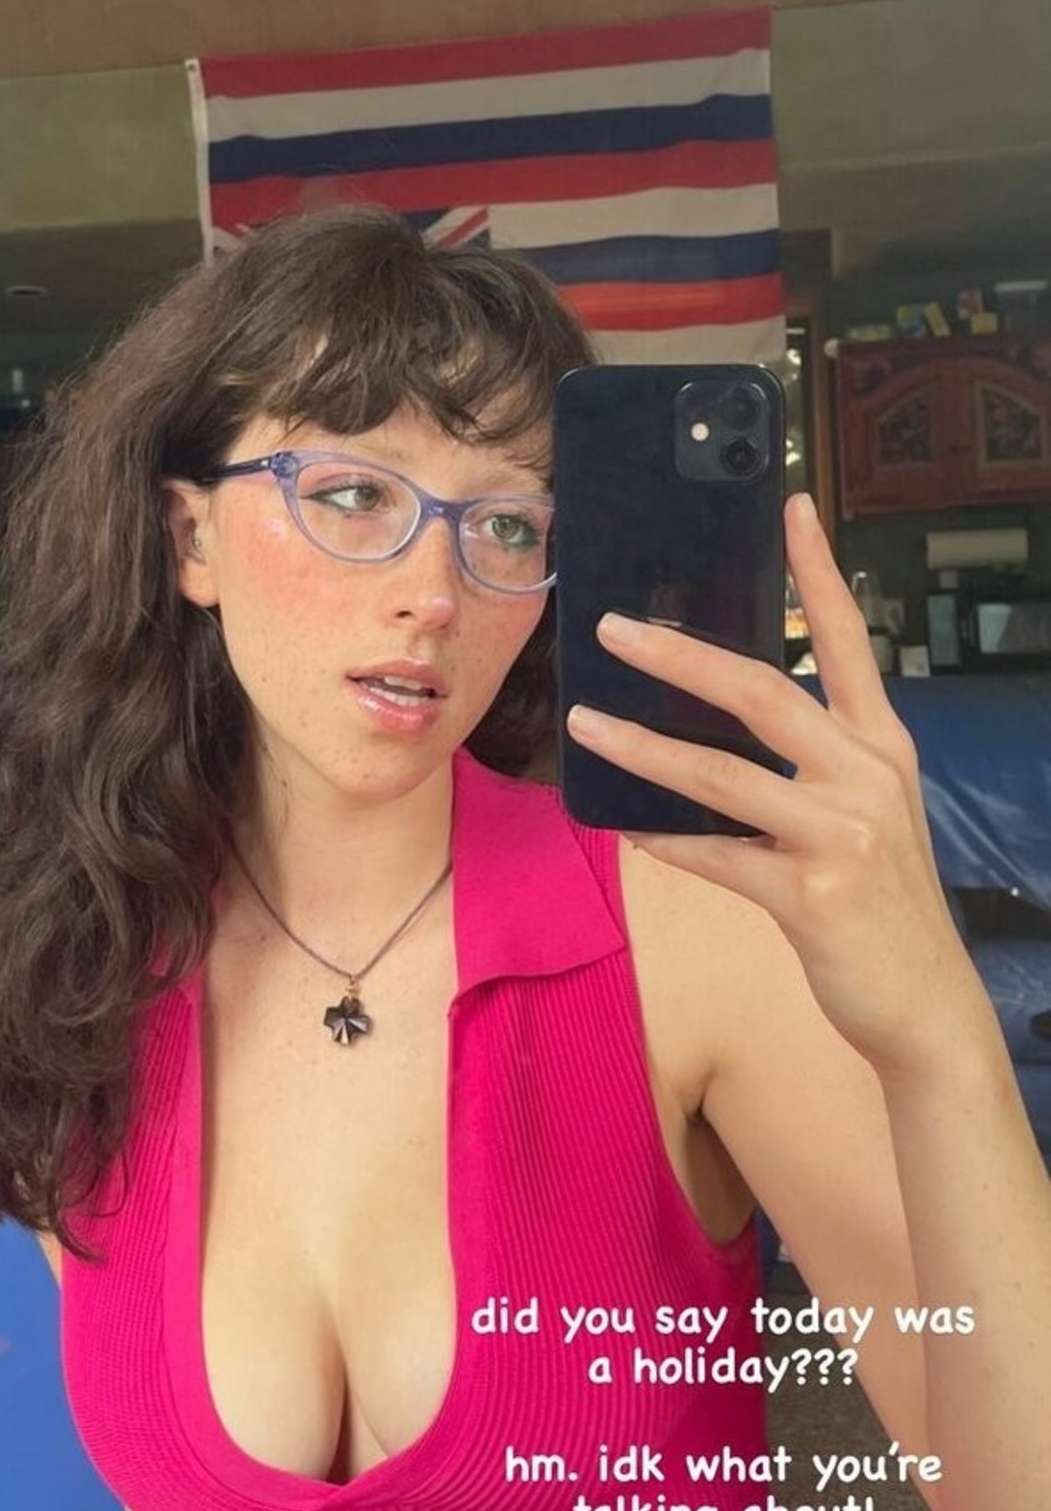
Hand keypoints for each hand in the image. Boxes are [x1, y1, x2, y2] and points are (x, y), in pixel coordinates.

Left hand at [565, 493, 981, 1077]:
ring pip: (723, 775)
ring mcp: (843, 834)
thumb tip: (711, 737)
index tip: (791, 507)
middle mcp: (867, 776)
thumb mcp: (864, 818)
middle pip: (763, 693)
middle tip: (615, 627)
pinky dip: (666, 841)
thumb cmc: (883, 904)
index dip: (819, 572)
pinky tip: (624, 825)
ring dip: (643, 748)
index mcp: (882, 747)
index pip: (847, 641)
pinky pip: (718, 858)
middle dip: (681, 656)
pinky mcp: (814, 894)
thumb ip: (806, 770)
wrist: (926, 1003)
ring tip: (585, 722)